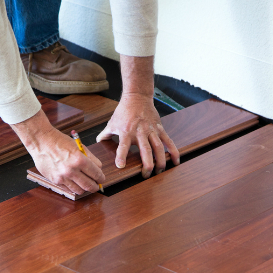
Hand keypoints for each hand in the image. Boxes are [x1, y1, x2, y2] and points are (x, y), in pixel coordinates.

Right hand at [13, 109, 104, 194]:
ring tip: (85, 184)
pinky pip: (68, 189)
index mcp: (79, 160)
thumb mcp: (79, 146)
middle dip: (95, 186)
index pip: (96, 174)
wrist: (42, 141)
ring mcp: (62, 177)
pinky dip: (74, 187)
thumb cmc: (60, 142)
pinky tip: (74, 182)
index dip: (101, 178)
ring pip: (80, 190)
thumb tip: (98, 169)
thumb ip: (90, 158)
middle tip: (96, 185)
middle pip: (89, 186)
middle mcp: (71, 170)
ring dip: (84, 188)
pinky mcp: (55, 180)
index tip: (101, 179)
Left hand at [97, 55, 179, 177]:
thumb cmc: (123, 111)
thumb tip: (97, 143)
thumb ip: (104, 135)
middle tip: (146, 175)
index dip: (121, 156)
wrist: (137, 97)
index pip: (123, 145)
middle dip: (147, 164)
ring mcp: (151, 130)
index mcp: (126, 132)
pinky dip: (173, 151)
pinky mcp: (160, 128)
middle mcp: (140, 132)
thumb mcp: (111, 123)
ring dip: (161, 161)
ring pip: (159, 148)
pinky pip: (168, 141)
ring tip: (160, 171)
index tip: (121, 166)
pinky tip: (175, 161)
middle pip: (145, 150)